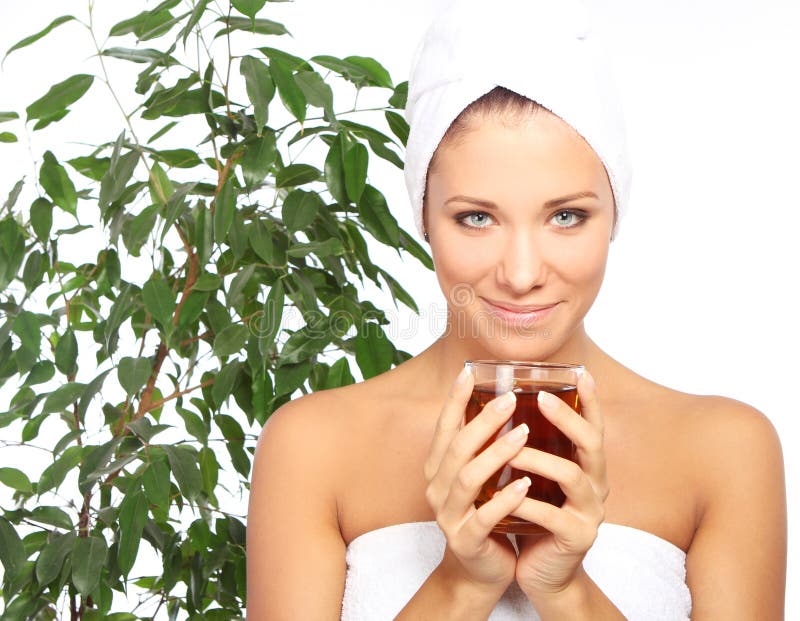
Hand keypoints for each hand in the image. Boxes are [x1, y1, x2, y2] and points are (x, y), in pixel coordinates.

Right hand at [423, 367, 532, 594]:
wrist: (477, 572)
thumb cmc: (483, 514)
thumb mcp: (477, 477)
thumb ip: (481, 446)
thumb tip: (503, 400)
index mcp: (438, 468)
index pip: (444, 428)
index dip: (454, 400)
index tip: (469, 372)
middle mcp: (437, 488)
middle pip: (457, 448)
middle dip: (483, 421)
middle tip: (510, 400)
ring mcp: (448, 516)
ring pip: (467, 479)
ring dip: (495, 455)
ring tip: (523, 436)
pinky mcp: (465, 541)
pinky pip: (483, 517)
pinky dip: (504, 500)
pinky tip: (525, 484)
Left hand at [508, 371, 609, 598]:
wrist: (544, 573)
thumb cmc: (536, 516)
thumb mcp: (538, 479)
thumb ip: (534, 449)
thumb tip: (504, 404)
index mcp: (587, 467)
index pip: (594, 426)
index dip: (591, 400)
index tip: (580, 371)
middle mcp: (596, 485)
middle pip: (592, 444)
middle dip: (568, 418)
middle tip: (540, 398)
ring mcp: (590, 513)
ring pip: (571, 476)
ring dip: (538, 459)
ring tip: (509, 449)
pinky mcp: (576, 538)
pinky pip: (552, 515)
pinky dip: (527, 502)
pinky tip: (506, 493)